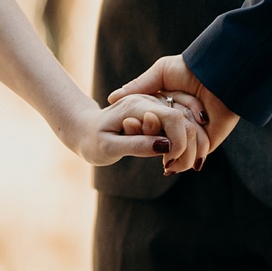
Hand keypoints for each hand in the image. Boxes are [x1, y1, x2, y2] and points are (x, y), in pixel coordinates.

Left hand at [72, 91, 209, 170]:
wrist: (83, 130)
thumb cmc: (91, 141)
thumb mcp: (108, 148)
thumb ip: (136, 145)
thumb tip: (165, 146)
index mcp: (136, 105)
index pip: (172, 117)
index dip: (179, 141)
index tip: (169, 162)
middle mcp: (149, 101)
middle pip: (184, 118)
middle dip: (187, 146)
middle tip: (171, 169)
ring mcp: (154, 105)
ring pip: (186, 121)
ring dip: (188, 146)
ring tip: (171, 166)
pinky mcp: (158, 114)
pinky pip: (180, 125)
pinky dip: (184, 143)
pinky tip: (174, 159)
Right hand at [109, 54, 238, 169]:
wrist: (219, 76)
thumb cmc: (190, 69)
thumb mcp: (161, 72)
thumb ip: (139, 86)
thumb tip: (111, 97)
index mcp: (169, 104)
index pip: (148, 123)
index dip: (138, 126)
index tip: (127, 125)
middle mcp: (181, 119)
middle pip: (160, 138)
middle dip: (149, 140)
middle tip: (141, 138)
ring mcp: (194, 132)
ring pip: (174, 150)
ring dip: (166, 152)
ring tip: (161, 149)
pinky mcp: (207, 142)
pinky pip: (192, 156)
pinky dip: (181, 159)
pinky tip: (171, 161)